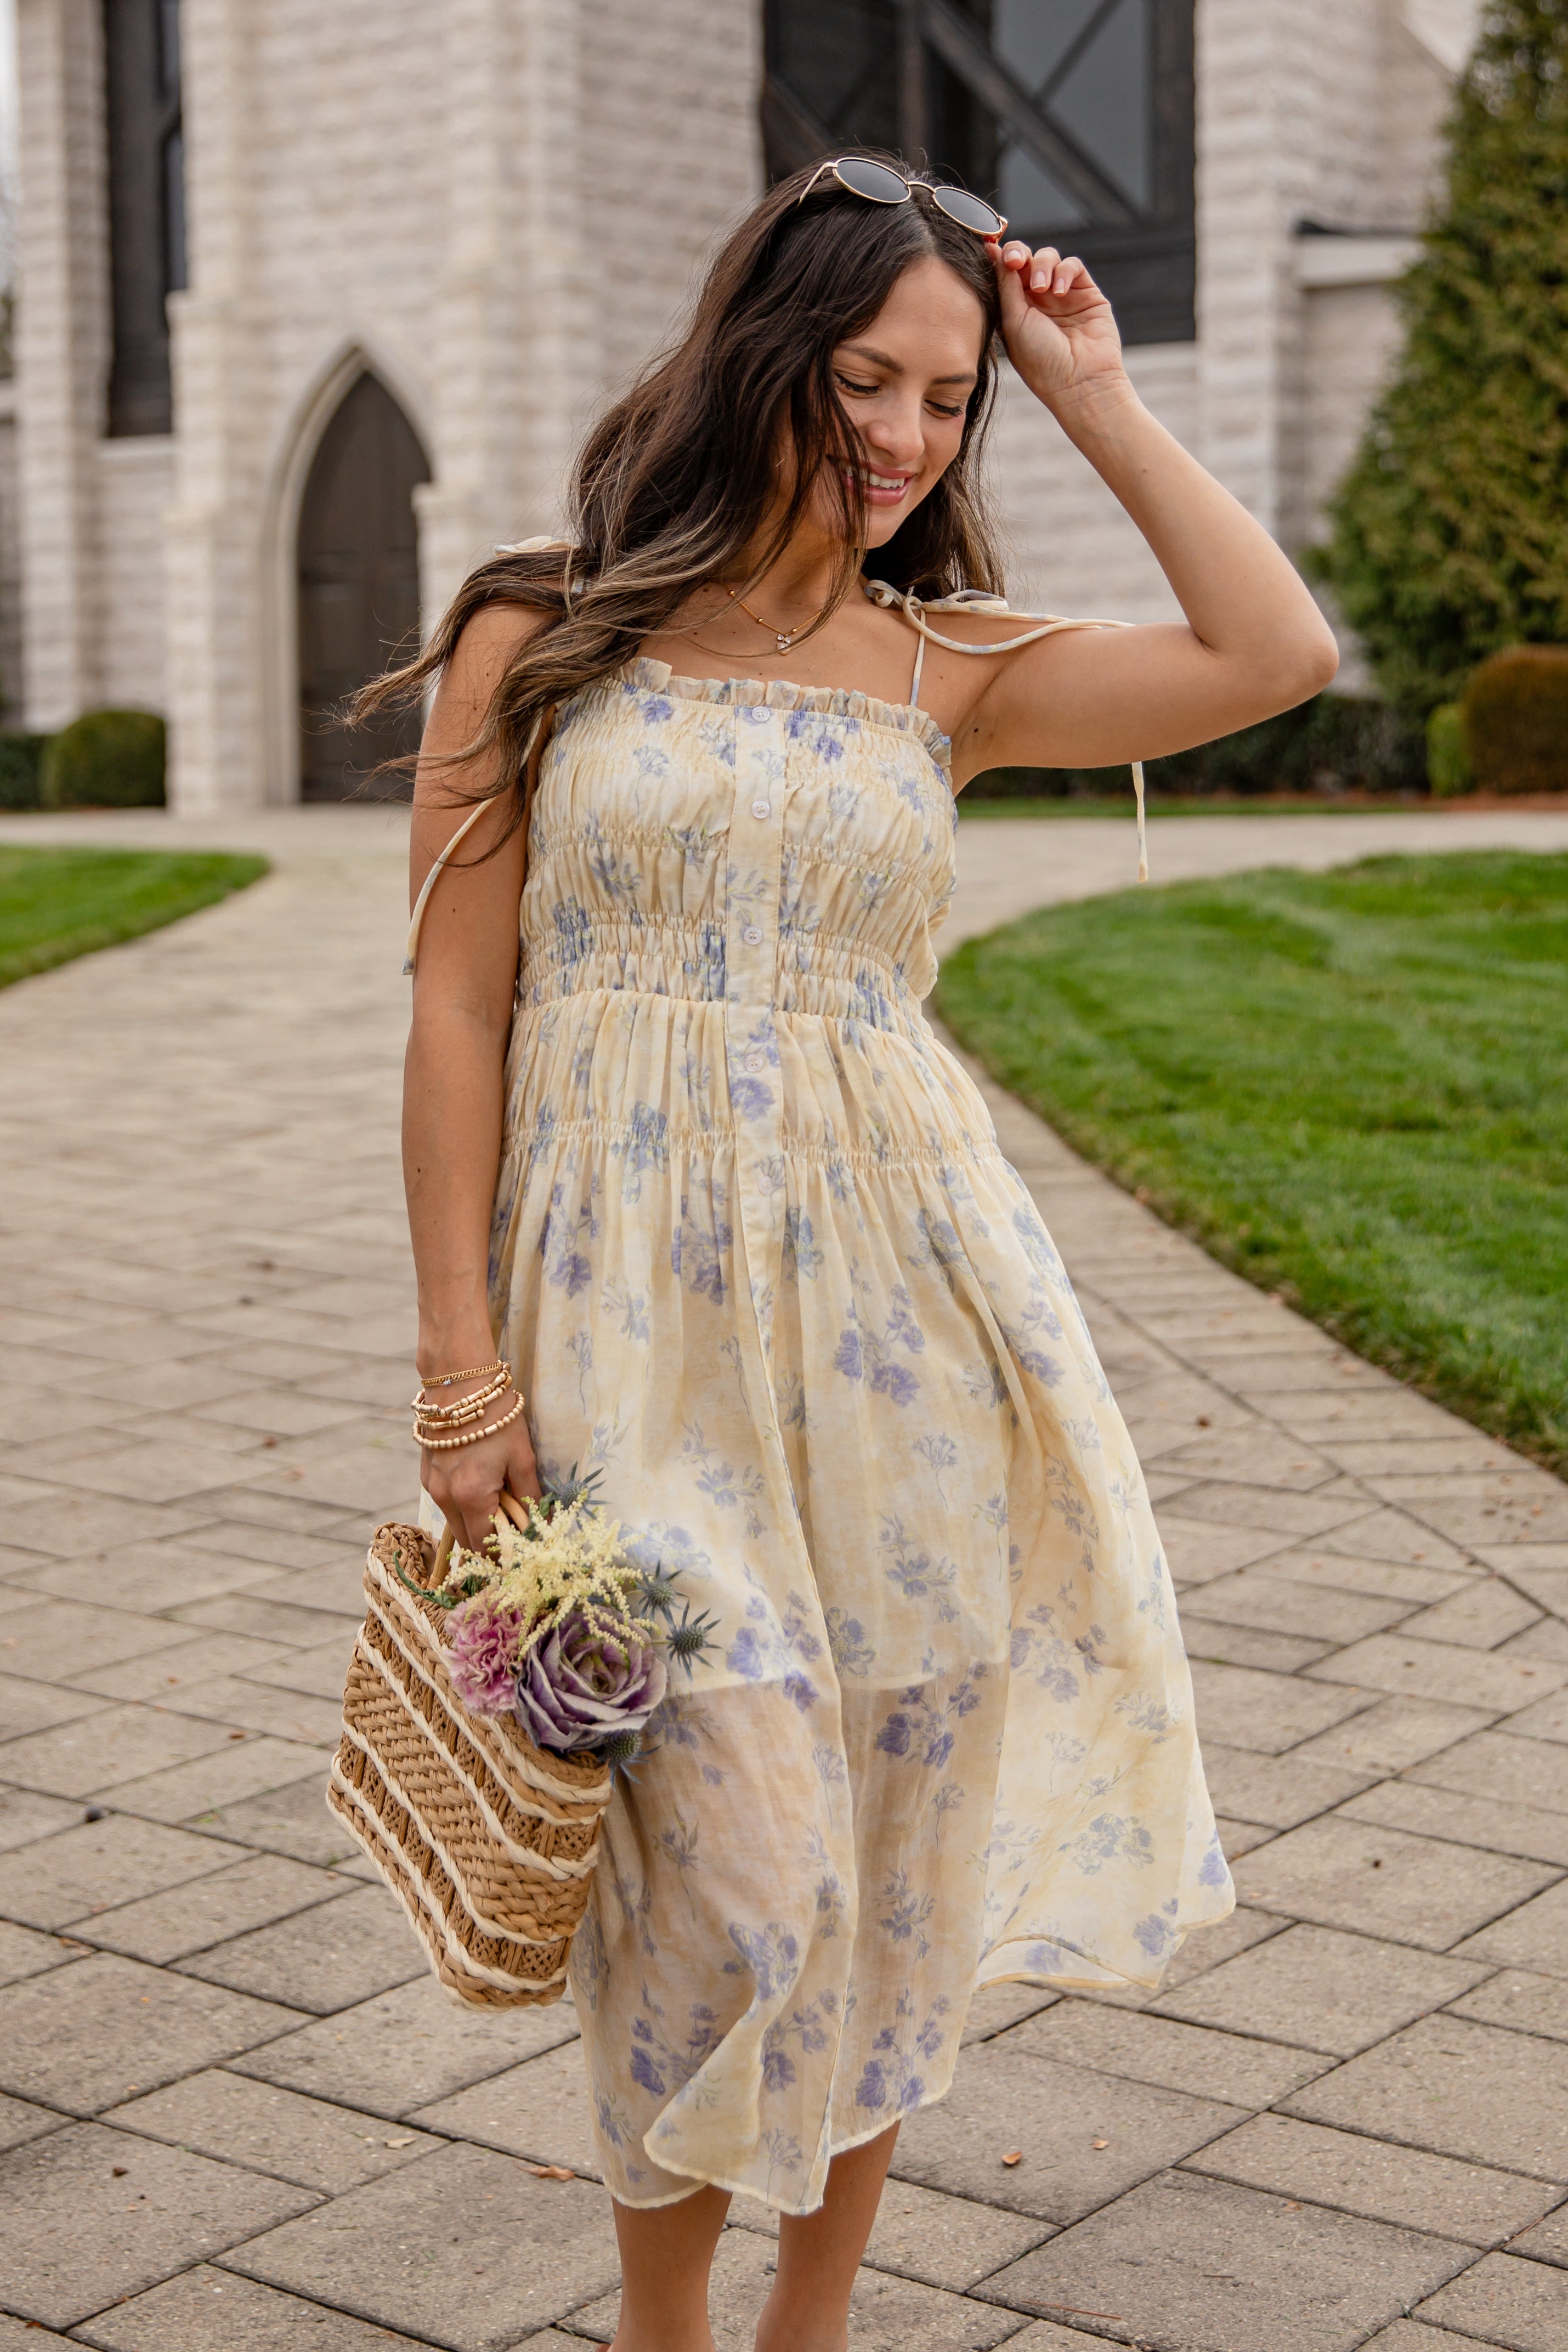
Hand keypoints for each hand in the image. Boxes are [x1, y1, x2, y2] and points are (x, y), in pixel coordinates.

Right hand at [418, 1375, 541, 1554]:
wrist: (459, 1380)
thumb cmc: (497, 1415)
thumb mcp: (522, 1456)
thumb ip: (529, 1495)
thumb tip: (539, 1524)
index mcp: (471, 1496)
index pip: (484, 1546)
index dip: (503, 1555)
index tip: (520, 1553)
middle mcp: (445, 1497)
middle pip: (466, 1540)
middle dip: (489, 1542)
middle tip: (513, 1530)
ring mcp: (431, 1485)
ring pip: (455, 1521)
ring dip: (475, 1522)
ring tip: (500, 1503)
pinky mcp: (426, 1473)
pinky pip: (446, 1501)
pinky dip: (463, 1504)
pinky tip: (480, 1485)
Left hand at [992, 241, 1127, 416]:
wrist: (1078, 380)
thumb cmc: (1039, 359)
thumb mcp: (1013, 320)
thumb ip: (1004, 283)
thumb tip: (990, 249)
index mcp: (1014, 309)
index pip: (1005, 272)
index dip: (1000, 257)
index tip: (994, 250)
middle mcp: (1037, 300)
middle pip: (1025, 258)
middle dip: (1019, 255)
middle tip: (1016, 262)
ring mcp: (1062, 295)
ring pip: (1049, 257)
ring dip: (1042, 265)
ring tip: (1040, 288)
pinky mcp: (1086, 293)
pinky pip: (1073, 265)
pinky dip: (1064, 271)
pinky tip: (1059, 292)